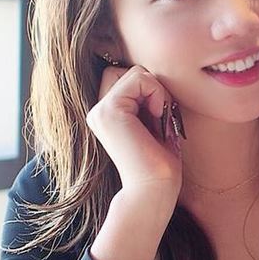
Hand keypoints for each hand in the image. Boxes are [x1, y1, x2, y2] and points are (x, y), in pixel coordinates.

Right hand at [86, 64, 183, 194]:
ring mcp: (100, 110)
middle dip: (152, 86)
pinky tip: (157, 116)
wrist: (154, 189)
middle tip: (160, 114)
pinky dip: (157, 92)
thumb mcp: (153, 123)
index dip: (149, 89)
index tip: (159, 115)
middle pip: (128, 70)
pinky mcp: (109, 110)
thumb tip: (156, 73)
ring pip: (135, 72)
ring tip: (159, 117)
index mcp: (106, 115)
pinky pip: (139, 78)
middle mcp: (98, 111)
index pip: (127, 77)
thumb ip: (146, 100)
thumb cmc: (160, 161)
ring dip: (157, 90)